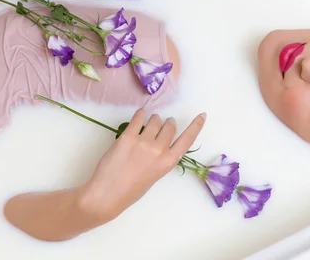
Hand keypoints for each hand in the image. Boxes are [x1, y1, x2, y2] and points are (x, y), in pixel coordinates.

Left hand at [80, 109, 206, 220]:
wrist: (107, 194)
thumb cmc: (131, 190)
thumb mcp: (155, 175)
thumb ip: (161, 158)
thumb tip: (159, 140)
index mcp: (168, 162)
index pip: (187, 139)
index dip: (196, 126)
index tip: (202, 115)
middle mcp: (159, 150)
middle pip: (170, 126)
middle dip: (167, 123)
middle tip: (161, 125)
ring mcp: (143, 142)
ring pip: (155, 120)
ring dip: (153, 120)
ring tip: (147, 125)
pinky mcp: (127, 136)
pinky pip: (138, 118)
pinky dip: (140, 115)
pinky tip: (140, 116)